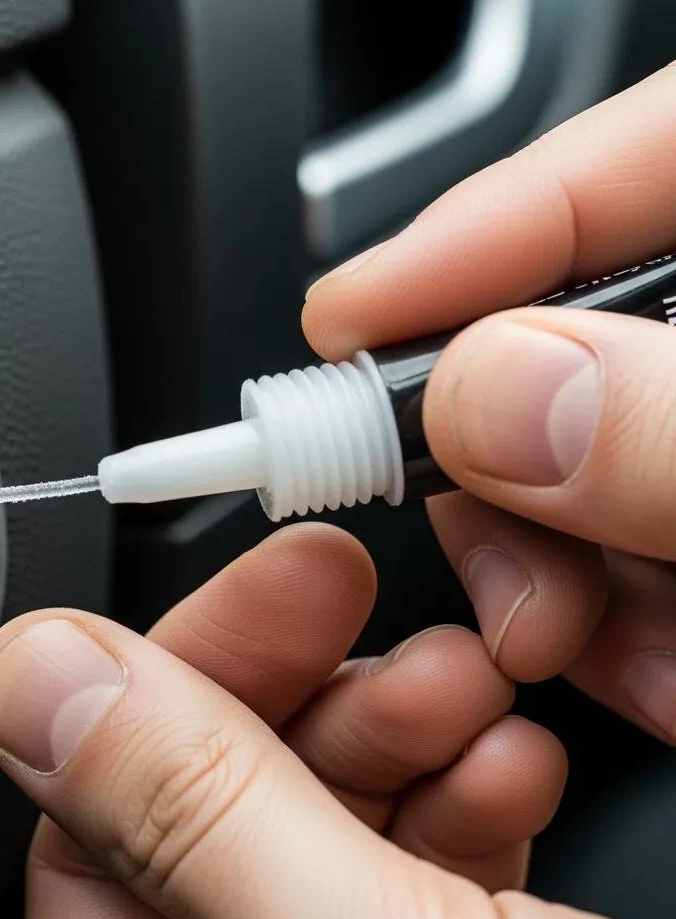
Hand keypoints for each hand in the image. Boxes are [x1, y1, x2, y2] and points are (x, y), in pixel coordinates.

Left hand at [0, 525, 674, 918]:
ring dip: (399, 725)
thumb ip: (195, 824)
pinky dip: (469, 787)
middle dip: (304, 692)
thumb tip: (36, 675)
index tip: (259, 589)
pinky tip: (520, 762)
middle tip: (366, 608)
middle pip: (214, 815)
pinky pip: (422, 865)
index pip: (90, 842)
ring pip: (326, 822)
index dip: (168, 687)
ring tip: (477, 692)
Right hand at [304, 63, 675, 741]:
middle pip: (578, 341)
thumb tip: (496, 393)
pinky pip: (634, 547)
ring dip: (554, 573)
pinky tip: (643, 678)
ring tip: (576, 655)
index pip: (640, 163)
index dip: (479, 231)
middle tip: (496, 571)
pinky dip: (611, 620)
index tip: (352, 321)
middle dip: (504, 466)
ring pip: (588, 466)